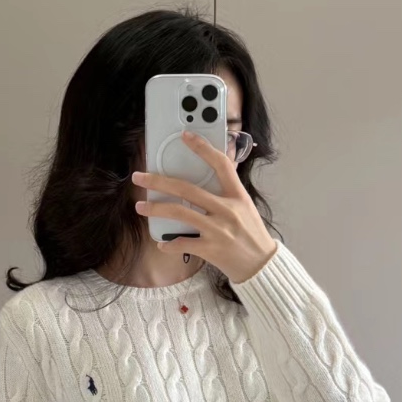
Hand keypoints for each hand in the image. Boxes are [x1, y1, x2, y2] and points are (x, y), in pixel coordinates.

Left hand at [132, 131, 277, 284]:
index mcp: (238, 196)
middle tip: (140, 177)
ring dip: (155, 208)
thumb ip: (226, 195)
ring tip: (140, 206)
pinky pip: (182, 243)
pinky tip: (162, 243)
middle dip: (158, 181)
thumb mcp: (245, 208)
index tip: (185, 136)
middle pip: (187, 189)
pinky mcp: (211, 249)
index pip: (221, 164)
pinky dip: (169, 244)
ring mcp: (218, 230)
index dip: (202, 148)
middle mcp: (227, 210)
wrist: (262, 265)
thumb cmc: (251, 235)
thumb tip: (200, 183)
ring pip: (179, 213)